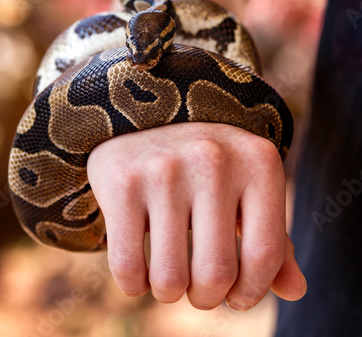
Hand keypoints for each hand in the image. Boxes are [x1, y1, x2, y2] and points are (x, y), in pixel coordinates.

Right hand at [87, 122, 305, 309]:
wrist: (150, 122)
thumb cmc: (208, 166)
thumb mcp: (247, 188)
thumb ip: (272, 237)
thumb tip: (296, 291)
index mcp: (257, 161)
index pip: (265, 254)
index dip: (252, 290)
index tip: (237, 297)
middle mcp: (212, 159)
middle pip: (215, 273)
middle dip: (207, 297)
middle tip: (200, 288)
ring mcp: (164, 169)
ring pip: (169, 279)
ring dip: (170, 293)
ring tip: (171, 277)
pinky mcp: (123, 183)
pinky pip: (128, 268)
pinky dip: (135, 285)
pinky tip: (140, 274)